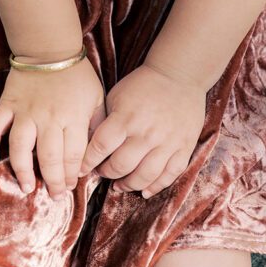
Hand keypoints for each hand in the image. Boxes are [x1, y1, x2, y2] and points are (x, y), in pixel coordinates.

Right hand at [0, 57, 105, 198]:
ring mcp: (26, 112)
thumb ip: (96, 126)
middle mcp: (49, 118)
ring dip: (23, 169)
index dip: (72, 175)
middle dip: (53, 180)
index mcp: (74, 117)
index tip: (70, 186)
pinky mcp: (8, 105)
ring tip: (26, 187)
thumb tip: (96, 154)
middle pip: (50, 157)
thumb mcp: (97, 99)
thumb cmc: (77, 76)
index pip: (74, 155)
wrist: (50, 48)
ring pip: (21, 147)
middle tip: (54, 194)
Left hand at [77, 62, 206, 197]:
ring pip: (145, 176)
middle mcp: (146, 133)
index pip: (101, 147)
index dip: (88, 162)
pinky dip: (156, 187)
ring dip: (129, 185)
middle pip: (121, 165)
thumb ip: (105, 122)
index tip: (82, 169)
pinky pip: (169, 174)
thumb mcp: (116, 96)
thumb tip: (92, 148)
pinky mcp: (183, 147)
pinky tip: (145, 191)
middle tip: (103, 173)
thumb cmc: (143, 85)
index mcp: (126, 118)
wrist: (179, 75)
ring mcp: (167, 142)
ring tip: (120, 186)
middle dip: (107, 173)